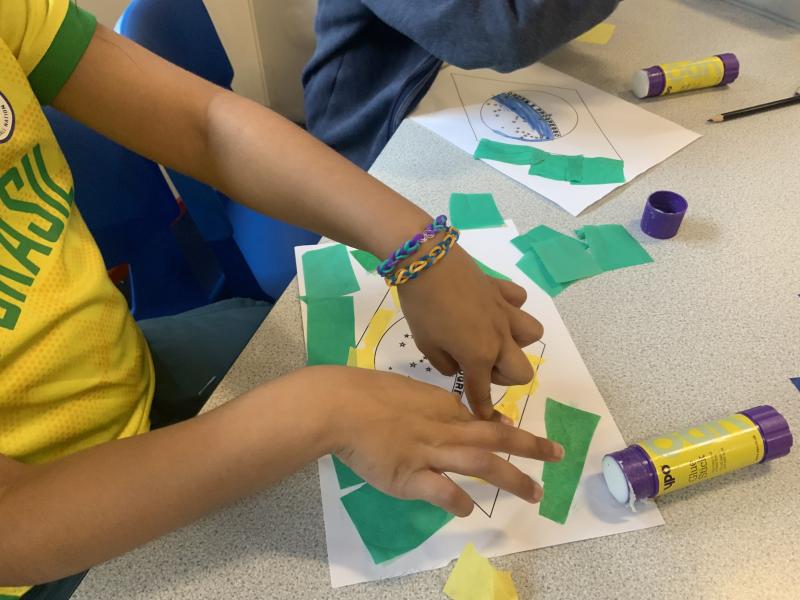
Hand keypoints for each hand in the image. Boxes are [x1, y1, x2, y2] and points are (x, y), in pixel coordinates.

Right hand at [312, 366, 562, 515]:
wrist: (339, 404)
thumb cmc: (368, 394)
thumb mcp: (409, 392)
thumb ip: (435, 406)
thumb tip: (458, 415)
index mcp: (442, 407)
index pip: (482, 421)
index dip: (506, 432)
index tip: (517, 437)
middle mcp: (443, 429)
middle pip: (495, 438)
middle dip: (530, 446)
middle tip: (558, 455)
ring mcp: (429, 452)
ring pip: (480, 463)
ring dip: (511, 477)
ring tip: (534, 493)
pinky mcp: (409, 476)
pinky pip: (442, 490)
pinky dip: (458, 500)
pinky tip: (468, 509)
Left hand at [398, 245, 543, 419]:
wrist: (426, 260)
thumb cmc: (421, 306)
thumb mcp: (425, 343)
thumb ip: (444, 363)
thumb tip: (457, 365)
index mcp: (479, 355)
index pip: (483, 390)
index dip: (482, 408)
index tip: (483, 419)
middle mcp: (499, 337)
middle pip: (521, 372)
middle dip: (502, 377)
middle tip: (479, 366)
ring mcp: (504, 311)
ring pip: (532, 335)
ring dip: (515, 342)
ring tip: (492, 337)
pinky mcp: (501, 288)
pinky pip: (519, 302)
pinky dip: (511, 307)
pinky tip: (492, 308)